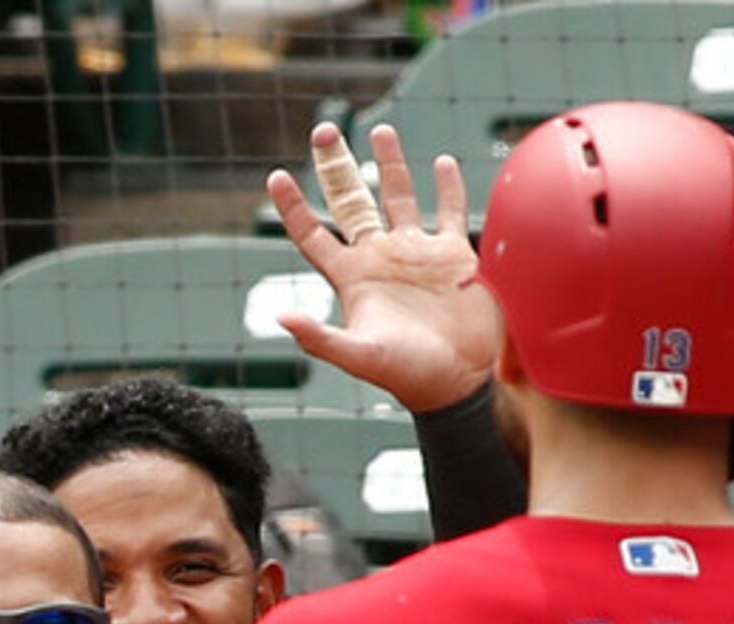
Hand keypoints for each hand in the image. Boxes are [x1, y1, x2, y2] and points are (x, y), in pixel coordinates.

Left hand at [265, 123, 501, 413]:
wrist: (458, 382)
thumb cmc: (407, 375)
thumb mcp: (360, 357)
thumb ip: (320, 339)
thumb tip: (281, 318)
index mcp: (352, 277)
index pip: (313, 233)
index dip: (293, 207)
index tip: (275, 175)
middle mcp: (380, 258)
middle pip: (351, 201)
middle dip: (337, 166)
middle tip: (324, 130)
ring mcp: (416, 253)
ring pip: (398, 197)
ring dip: (390, 164)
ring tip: (380, 131)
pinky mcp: (453, 256)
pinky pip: (448, 212)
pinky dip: (447, 187)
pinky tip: (441, 163)